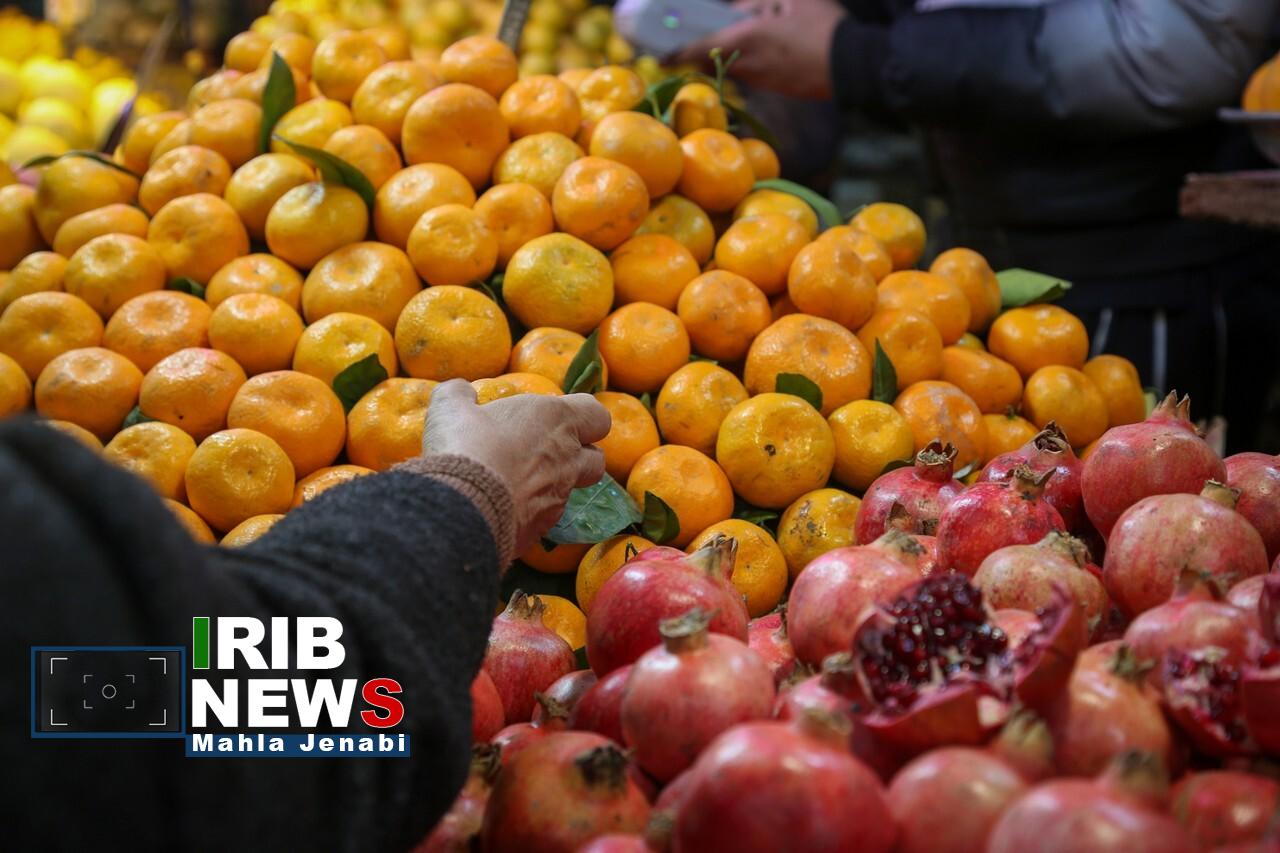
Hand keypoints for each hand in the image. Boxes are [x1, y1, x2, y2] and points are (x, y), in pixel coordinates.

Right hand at [423, 380, 610, 553]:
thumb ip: (460, 394)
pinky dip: (531, 511)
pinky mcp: (544, 527)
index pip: (597, 415)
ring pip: (573, 490)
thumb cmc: (465, 445)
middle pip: (597, 458)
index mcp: (556, 419)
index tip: (560, 418)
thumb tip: (462, 392)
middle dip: (580, 455)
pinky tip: (505, 508)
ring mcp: (560, 495)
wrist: (463, 507)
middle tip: (548, 452)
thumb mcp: (451, 407)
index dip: (585, 417)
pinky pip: (546, 516)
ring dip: (554, 484)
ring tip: (521, 482)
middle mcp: (568, 457)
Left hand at [675, 0, 844, 100]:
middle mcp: (747, 65)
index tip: (659, 56)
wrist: (854, 66)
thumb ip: (758, 1)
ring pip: (734, 64)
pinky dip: (750, 58)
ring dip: (730, 52)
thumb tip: (737, 6)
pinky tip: (768, 44)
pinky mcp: (775, 87)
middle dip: (701, 49)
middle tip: (690, 39)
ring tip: (746, 32)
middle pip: (712, 58)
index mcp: (746, 40)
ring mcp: (761, 80)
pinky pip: (753, 70)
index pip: (699, 48)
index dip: (676, 52)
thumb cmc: (823, 27)